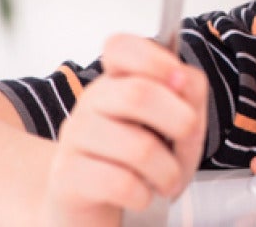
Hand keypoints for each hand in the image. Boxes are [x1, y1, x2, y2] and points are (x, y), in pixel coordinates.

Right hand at [40, 34, 208, 225]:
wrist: (94, 207)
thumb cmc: (141, 164)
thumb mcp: (177, 127)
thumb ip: (189, 96)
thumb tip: (182, 78)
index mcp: (117, 82)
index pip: (121, 47)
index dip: (155, 59)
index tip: (179, 80)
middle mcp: (92, 103)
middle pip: (139, 94)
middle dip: (181, 123)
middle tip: (185, 144)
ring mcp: (75, 138)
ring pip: (137, 147)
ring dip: (168, 172)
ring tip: (166, 180)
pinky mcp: (66, 176)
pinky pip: (120, 182)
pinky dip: (143, 195)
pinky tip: (140, 196)